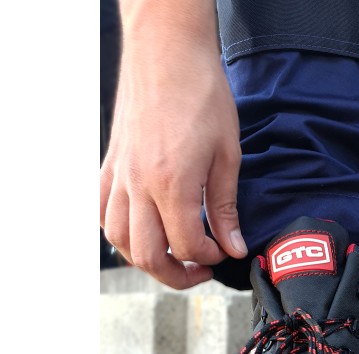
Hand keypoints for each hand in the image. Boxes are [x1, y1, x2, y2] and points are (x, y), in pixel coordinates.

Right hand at [100, 35, 246, 288]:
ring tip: (174, 257)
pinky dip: (120, 234)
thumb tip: (233, 247)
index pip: (186, 245)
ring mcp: (119, 176)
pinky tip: (144, 232)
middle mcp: (138, 184)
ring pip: (120, 240)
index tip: (224, 252)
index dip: (209, 258)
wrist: (167, 51)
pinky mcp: (110, 166)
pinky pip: (103, 213)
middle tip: (200, 271)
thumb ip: (226, 208)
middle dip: (178, 275)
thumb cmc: (202, 95)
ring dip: (147, 260)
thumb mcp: (228, 155)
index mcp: (172, 183)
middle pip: (149, 255)